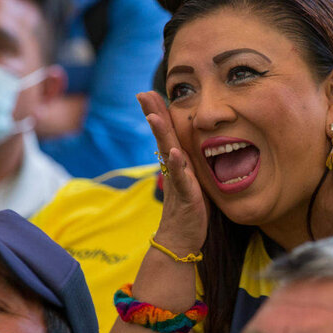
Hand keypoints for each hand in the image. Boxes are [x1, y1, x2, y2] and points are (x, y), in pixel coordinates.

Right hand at [137, 91, 208, 254]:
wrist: (181, 241)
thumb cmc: (189, 211)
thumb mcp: (190, 182)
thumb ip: (188, 164)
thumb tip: (186, 147)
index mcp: (177, 163)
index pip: (167, 134)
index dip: (158, 113)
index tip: (148, 92)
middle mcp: (173, 169)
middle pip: (163, 138)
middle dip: (153, 115)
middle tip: (142, 94)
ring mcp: (177, 182)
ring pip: (168, 154)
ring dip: (162, 135)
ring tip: (153, 116)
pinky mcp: (186, 197)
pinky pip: (181, 179)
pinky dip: (177, 166)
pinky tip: (175, 153)